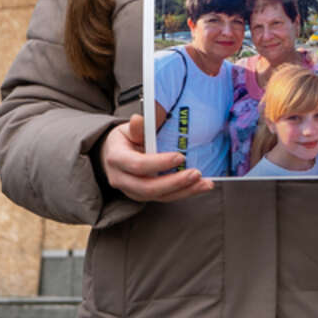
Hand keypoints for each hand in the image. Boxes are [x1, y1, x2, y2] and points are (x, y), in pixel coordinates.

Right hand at [98, 114, 214, 202]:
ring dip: (184, 191)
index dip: (159, 163)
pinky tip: (200, 186)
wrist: (113, 155)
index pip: (138, 165)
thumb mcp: (126, 129)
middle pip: (148, 187)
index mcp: (117, 159)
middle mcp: (122, 180)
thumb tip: (139, 119)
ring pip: (159, 197)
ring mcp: (133, 191)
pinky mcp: (144, 196)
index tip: (180, 157)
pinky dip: (184, 193)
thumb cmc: (124, 140)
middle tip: (196, 173)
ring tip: (204, 183)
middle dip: (175, 182)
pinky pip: (165, 198)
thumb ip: (137, 128)